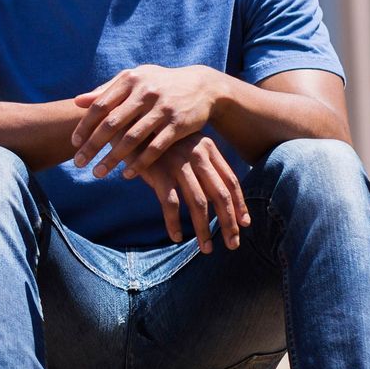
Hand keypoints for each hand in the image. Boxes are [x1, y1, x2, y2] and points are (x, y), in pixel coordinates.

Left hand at [71, 65, 220, 178]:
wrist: (202, 86)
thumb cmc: (159, 83)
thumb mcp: (135, 79)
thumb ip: (107, 90)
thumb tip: (77, 101)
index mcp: (130, 80)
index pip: (100, 106)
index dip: (85, 126)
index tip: (74, 144)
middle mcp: (145, 93)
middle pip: (112, 124)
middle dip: (92, 146)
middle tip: (78, 163)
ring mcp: (162, 109)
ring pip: (132, 138)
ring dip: (112, 159)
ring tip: (98, 173)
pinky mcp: (178, 125)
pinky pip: (155, 148)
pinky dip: (140, 163)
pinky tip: (126, 174)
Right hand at [131, 133, 250, 252]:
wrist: (125, 119)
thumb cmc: (155, 137)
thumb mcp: (184, 142)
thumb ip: (200, 161)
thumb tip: (214, 189)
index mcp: (207, 148)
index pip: (231, 180)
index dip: (239, 204)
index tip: (244, 224)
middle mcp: (197, 155)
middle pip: (220, 195)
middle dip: (228, 223)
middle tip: (232, 244)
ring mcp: (178, 163)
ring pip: (198, 203)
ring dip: (204, 229)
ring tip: (206, 249)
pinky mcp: (158, 172)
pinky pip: (170, 204)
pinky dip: (173, 223)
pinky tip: (176, 237)